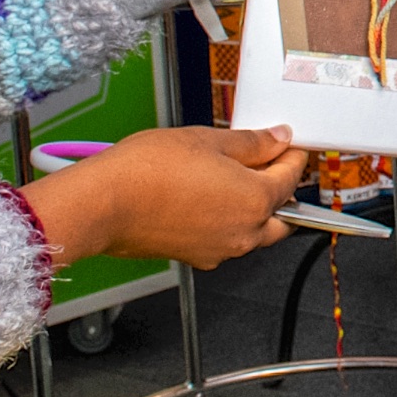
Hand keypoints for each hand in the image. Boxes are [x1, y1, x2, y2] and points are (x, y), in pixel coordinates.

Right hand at [24, 124, 304, 268]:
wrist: (104, 204)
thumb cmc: (147, 171)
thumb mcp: (207, 140)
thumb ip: (251, 143)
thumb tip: (277, 139)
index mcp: (256, 200)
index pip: (291, 177)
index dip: (293, 156)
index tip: (288, 145)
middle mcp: (245, 232)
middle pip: (283, 214)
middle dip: (281, 190)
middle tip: (266, 165)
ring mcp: (221, 249)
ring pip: (256, 232)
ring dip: (254, 209)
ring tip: (231, 179)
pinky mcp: (197, 257)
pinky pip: (226, 240)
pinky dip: (227, 222)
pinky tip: (207, 199)